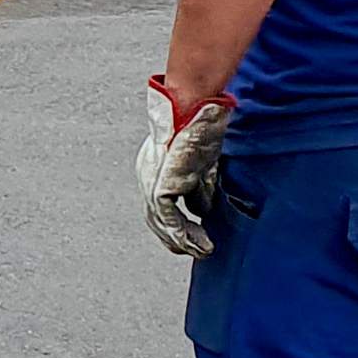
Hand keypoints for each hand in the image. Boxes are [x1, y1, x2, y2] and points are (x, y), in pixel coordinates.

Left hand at [135, 75, 231, 256]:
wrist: (193, 106)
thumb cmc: (202, 123)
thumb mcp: (203, 162)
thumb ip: (202, 185)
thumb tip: (206, 210)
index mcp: (159, 168)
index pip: (166, 204)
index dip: (180, 223)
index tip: (198, 235)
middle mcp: (151, 176)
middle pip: (160, 217)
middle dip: (179, 237)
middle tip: (199, 249)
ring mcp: (153, 181)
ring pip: (162, 223)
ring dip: (185, 241)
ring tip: (203, 251)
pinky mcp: (159, 186)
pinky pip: (169, 220)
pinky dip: (184, 236)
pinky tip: (200, 245)